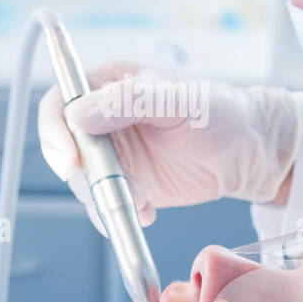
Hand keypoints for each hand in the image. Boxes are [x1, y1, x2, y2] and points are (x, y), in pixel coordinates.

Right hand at [38, 61, 301, 230]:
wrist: (248, 152)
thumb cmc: (219, 111)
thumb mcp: (180, 99)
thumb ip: (131, 101)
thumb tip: (79, 114)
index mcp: (108, 86)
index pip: (61, 103)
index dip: (54, 132)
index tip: (70, 161)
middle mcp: (103, 121)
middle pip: (66, 150)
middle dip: (86, 177)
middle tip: (120, 190)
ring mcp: (114, 156)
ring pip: (85, 183)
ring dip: (108, 199)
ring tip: (144, 202)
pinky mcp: (127, 185)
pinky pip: (106, 205)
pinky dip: (120, 216)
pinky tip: (148, 213)